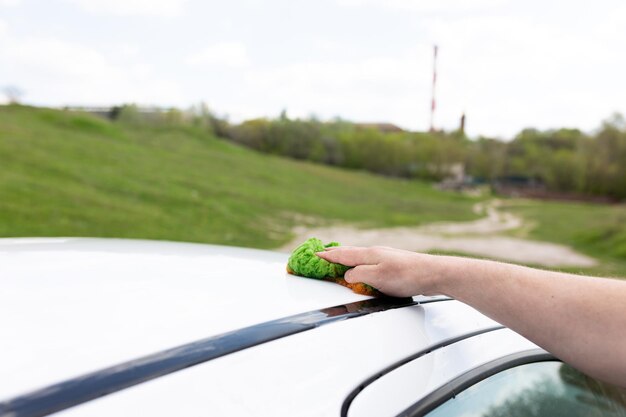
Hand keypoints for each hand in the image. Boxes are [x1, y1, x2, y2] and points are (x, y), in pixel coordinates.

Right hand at [316, 246, 440, 297]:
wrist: (434, 273)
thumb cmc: (407, 275)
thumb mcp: (377, 277)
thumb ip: (358, 275)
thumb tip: (346, 275)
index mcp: (368, 254)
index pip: (342, 254)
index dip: (327, 256)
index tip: (314, 254)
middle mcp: (375, 253)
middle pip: (349, 253)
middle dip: (334, 254)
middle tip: (321, 253)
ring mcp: (384, 258)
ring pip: (358, 257)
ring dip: (345, 258)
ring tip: (336, 258)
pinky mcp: (392, 265)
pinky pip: (368, 262)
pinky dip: (357, 263)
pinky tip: (361, 267)